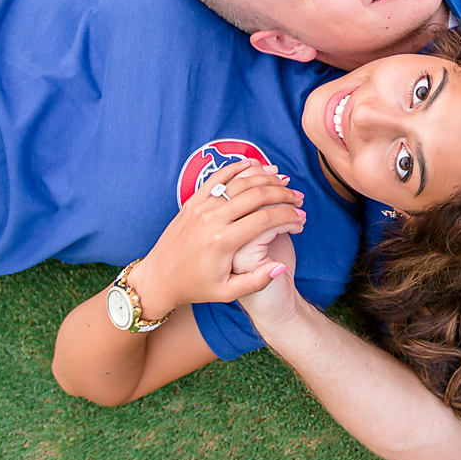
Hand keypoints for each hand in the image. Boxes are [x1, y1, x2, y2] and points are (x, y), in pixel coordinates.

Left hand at [129, 159, 303, 309]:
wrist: (159, 278)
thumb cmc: (195, 287)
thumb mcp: (227, 292)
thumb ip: (257, 281)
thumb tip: (282, 266)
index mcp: (222, 242)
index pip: (265, 219)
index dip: (288, 214)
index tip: (300, 216)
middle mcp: (211, 220)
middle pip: (256, 195)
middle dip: (282, 193)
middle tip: (298, 197)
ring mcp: (200, 207)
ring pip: (239, 182)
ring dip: (265, 178)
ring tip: (283, 180)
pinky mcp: (192, 201)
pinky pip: (218, 178)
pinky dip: (238, 168)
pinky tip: (255, 166)